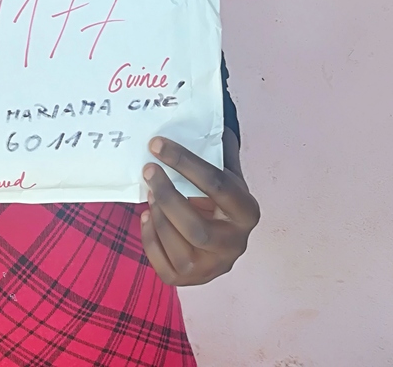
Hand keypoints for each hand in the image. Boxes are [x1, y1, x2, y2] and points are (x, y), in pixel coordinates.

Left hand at [140, 136, 259, 285]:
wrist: (225, 238)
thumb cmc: (221, 199)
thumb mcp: (228, 173)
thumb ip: (221, 148)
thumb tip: (213, 113)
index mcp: (247, 212)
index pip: (216, 185)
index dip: (184, 162)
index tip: (157, 144)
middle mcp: (235, 245)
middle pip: (195, 226)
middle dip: (167, 195)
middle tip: (148, 169)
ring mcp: (213, 268)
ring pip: (178, 245)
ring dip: (158, 214)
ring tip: (150, 193)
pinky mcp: (190, 281)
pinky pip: (163, 264)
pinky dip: (149, 238)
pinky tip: (148, 216)